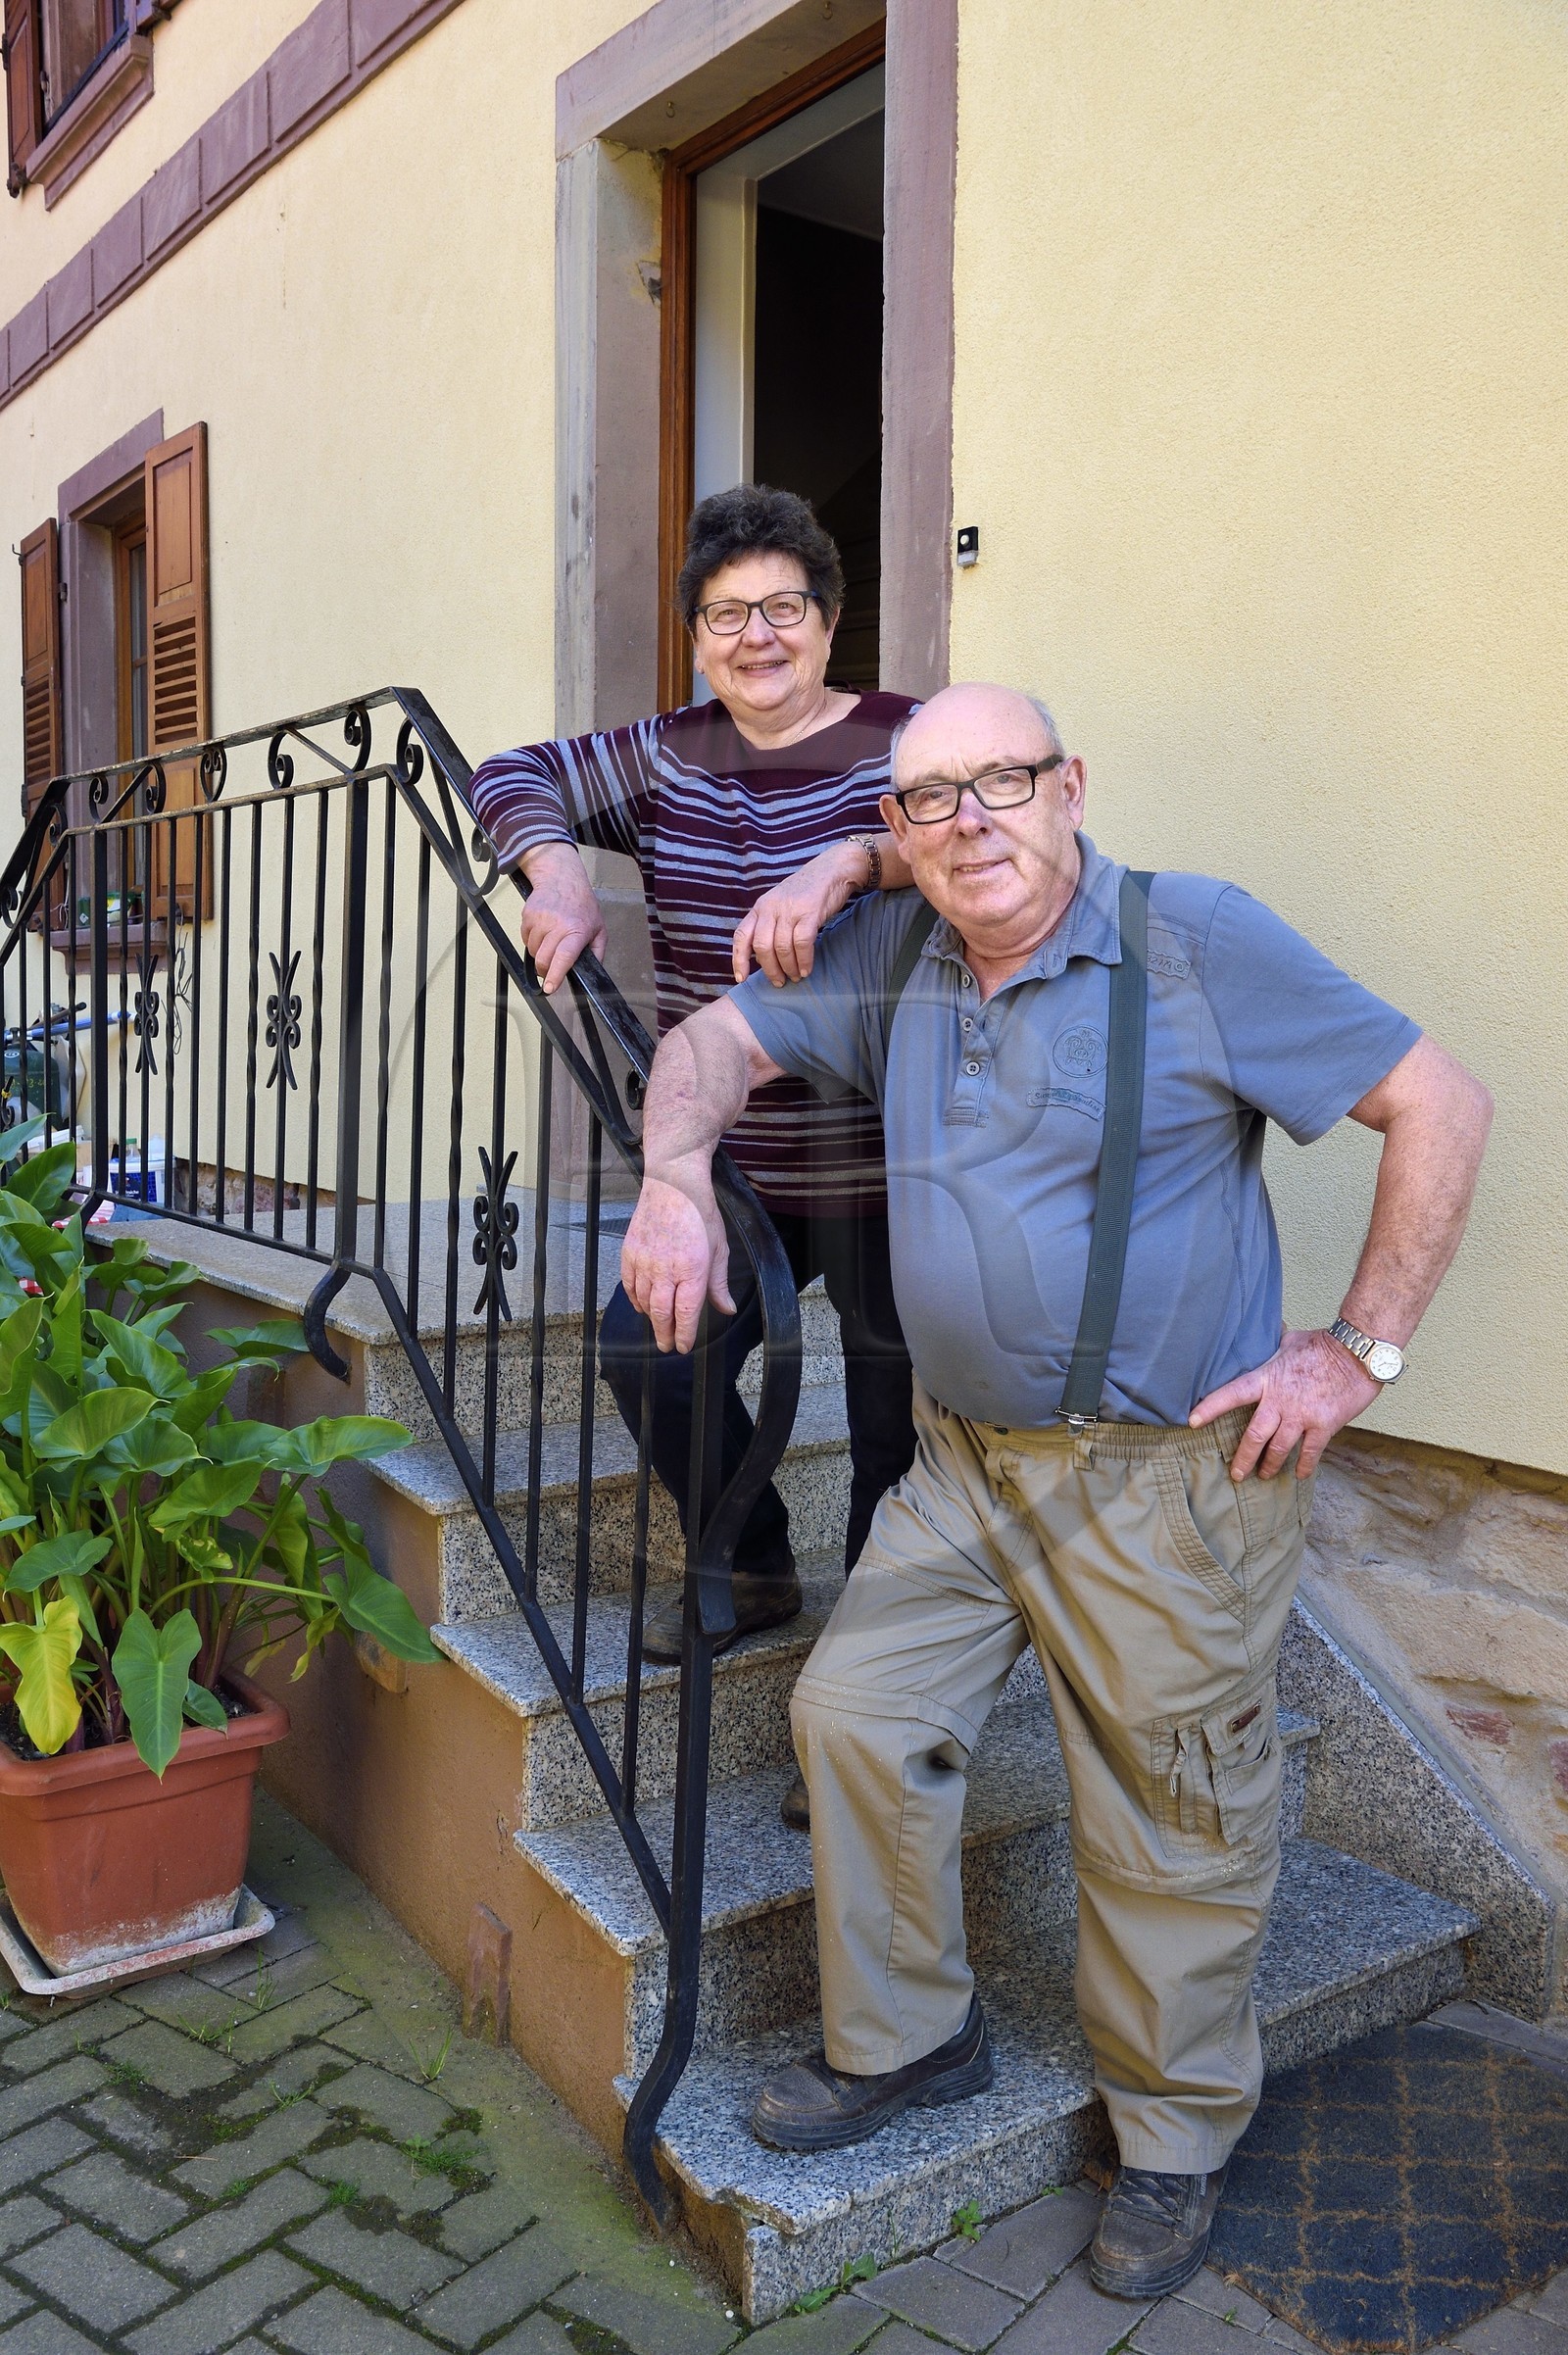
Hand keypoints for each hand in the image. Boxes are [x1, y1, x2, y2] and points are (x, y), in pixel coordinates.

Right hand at [518, 843, 606, 993]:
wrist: (561, 878)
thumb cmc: (581, 904)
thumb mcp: (598, 929)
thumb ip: (596, 953)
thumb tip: (593, 972)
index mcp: (577, 930)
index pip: (564, 956)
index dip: (555, 974)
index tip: (550, 987)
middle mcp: (557, 925)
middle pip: (543, 960)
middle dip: (546, 971)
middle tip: (551, 970)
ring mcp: (540, 920)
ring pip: (533, 952)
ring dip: (540, 954)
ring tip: (552, 941)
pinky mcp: (528, 916)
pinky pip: (526, 940)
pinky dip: (533, 941)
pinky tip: (544, 931)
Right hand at [621, 1172, 734, 1352]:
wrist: (674, 1185)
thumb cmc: (700, 1214)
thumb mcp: (719, 1248)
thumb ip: (718, 1283)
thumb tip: (726, 1308)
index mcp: (692, 1269)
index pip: (685, 1312)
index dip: (683, 1334)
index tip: (683, 1347)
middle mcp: (666, 1269)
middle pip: (661, 1313)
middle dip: (664, 1334)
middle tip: (667, 1346)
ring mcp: (645, 1261)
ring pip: (643, 1301)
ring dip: (651, 1319)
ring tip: (658, 1328)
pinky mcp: (630, 1252)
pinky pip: (629, 1285)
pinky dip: (635, 1300)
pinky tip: (642, 1306)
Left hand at [732, 841, 868, 984]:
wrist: (831, 870)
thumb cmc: (806, 893)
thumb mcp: (779, 905)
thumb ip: (769, 927)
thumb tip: (760, 959)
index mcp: (760, 907)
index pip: (741, 935)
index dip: (738, 959)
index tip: (742, 979)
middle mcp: (771, 907)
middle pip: (762, 946)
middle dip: (769, 969)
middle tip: (779, 982)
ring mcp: (790, 909)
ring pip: (781, 947)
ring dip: (788, 967)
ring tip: (795, 977)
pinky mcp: (810, 912)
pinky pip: (802, 943)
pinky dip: (803, 960)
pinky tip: (806, 969)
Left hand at [1190, 1326, 1381, 1480]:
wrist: (1358, 1354)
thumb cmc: (1324, 1344)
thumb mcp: (1290, 1340)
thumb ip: (1273, 1345)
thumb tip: (1264, 1330)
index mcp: (1267, 1379)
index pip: (1231, 1394)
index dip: (1210, 1407)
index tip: (1192, 1421)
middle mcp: (1281, 1401)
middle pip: (1254, 1436)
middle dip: (1243, 1459)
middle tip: (1236, 1473)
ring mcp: (1302, 1415)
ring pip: (1278, 1449)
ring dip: (1269, 1465)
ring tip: (1263, 1474)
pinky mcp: (1324, 1425)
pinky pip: (1310, 1452)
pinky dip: (1303, 1466)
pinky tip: (1298, 1474)